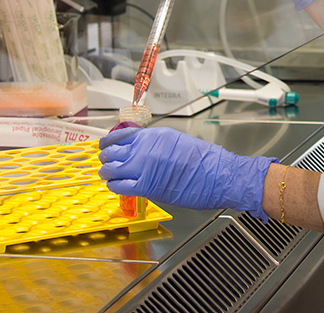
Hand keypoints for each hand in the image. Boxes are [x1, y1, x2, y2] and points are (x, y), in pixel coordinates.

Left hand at [98, 127, 275, 218]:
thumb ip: (158, 145)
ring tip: (107, 174)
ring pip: (111, 169)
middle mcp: (147, 149)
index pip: (122, 135)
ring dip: (107, 172)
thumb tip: (145, 150)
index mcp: (155, 136)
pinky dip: (115, 186)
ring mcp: (145, 167)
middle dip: (106, 157)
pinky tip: (116, 186)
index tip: (106, 145)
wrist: (218, 174)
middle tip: (105, 161)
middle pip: (113, 151)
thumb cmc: (205, 160)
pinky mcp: (147, 186)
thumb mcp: (179, 142)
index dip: (110, 142)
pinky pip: (120, 186)